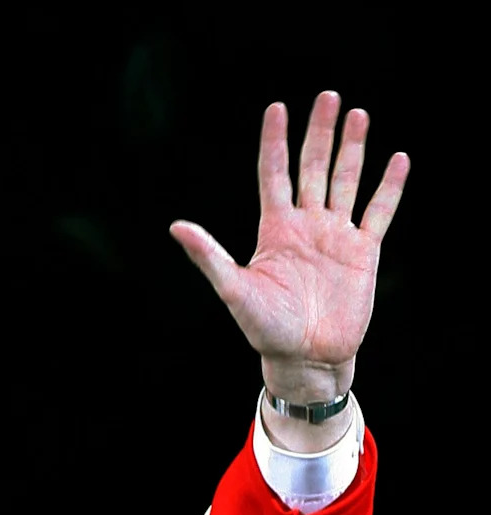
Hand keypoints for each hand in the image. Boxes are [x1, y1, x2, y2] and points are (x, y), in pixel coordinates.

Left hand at [169, 91, 409, 404]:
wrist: (306, 358)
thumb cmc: (266, 330)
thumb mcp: (235, 291)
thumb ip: (210, 257)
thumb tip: (176, 227)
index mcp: (274, 230)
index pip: (273, 174)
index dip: (275, 142)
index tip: (277, 107)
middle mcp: (305, 226)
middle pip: (312, 168)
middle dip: (319, 132)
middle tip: (327, 96)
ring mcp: (335, 236)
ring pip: (345, 181)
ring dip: (352, 149)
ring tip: (358, 114)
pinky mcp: (363, 252)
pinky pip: (378, 212)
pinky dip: (388, 187)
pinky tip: (398, 159)